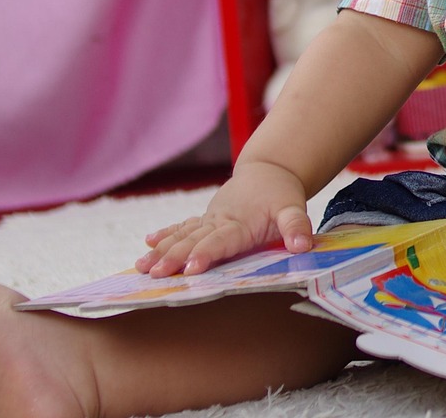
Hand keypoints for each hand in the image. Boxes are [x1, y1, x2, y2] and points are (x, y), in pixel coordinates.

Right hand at [135, 161, 312, 277]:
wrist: (268, 170)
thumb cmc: (281, 194)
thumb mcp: (293, 207)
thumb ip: (296, 226)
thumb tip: (302, 245)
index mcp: (241, 223)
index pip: (221, 241)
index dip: (206, 253)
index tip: (191, 268)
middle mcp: (221, 221)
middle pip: (194, 240)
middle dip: (174, 257)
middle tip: (156, 273)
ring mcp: (210, 219)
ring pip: (183, 234)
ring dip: (162, 250)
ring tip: (143, 266)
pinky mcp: (206, 218)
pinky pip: (183, 226)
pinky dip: (166, 234)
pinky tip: (147, 243)